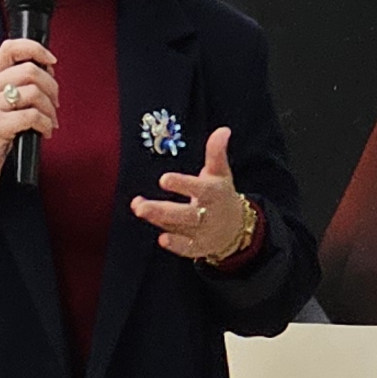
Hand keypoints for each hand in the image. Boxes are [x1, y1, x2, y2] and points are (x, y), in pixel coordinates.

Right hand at [0, 37, 56, 186]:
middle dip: (52, 87)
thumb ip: (14, 84)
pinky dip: (45, 124)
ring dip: (50, 109)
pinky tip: (44, 131)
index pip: (11, 48)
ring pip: (35, 93)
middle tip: (54, 102)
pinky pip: (33, 116)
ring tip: (50, 121)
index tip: (51, 61)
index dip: (36, 49)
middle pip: (30, 70)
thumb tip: (47, 73)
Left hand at [135, 127, 257, 262]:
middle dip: (162, 210)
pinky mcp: (198, 246)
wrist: (237, 227)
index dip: (182, 184)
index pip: (197, 188)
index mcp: (213, 192)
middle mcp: (207, 213)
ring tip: (140, 211)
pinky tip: (161, 239)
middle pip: (185, 213)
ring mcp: (202, 231)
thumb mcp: (221, 172)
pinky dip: (176, 245)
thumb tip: (223, 129)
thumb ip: (216, 152)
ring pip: (180, 227)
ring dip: (160, 221)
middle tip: (139, 206)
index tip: (163, 179)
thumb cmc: (221, 194)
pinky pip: (187, 248)